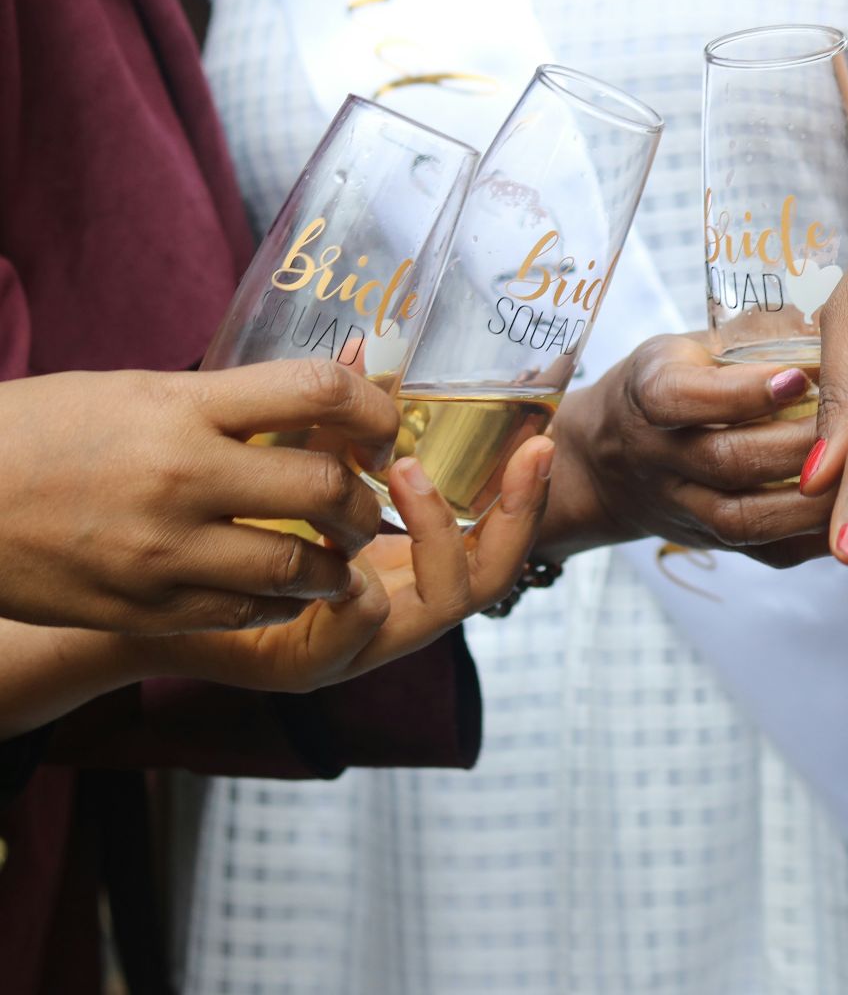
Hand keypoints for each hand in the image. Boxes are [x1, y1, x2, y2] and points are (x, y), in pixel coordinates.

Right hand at [0, 360, 397, 633]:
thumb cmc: (42, 432)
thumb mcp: (137, 392)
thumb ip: (231, 401)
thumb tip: (330, 395)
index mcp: (181, 407)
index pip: (319, 393)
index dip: (375, 411)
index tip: (381, 431)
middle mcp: (181, 476)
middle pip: (324, 489)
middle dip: (363, 502)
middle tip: (364, 505)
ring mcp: (163, 549)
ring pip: (299, 566)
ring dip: (334, 563)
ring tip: (335, 556)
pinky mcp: (145, 607)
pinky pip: (247, 611)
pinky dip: (282, 602)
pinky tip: (283, 589)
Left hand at [162, 441, 552, 692]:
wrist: (133, 595)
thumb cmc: (214, 528)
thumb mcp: (287, 470)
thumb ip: (330, 431)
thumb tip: (364, 354)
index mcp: (402, 568)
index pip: (493, 541)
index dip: (527, 497)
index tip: (543, 440)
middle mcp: (396, 610)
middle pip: (489, 578)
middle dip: (516, 514)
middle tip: (524, 453)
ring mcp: (358, 645)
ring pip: (441, 603)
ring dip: (436, 532)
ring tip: (405, 472)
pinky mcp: (306, 665)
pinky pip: (360, 631)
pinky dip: (362, 593)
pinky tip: (344, 556)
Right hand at [538, 334, 832, 566]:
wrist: (612, 457)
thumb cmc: (675, 380)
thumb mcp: (693, 344)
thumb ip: (752, 337)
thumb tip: (832, 318)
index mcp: (648, 394)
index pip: (681, 398)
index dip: (743, 392)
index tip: (801, 376)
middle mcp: (657, 458)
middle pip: (727, 462)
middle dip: (799, 446)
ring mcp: (682, 508)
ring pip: (746, 519)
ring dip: (813, 500)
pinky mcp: (713, 542)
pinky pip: (766, 553)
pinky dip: (814, 538)